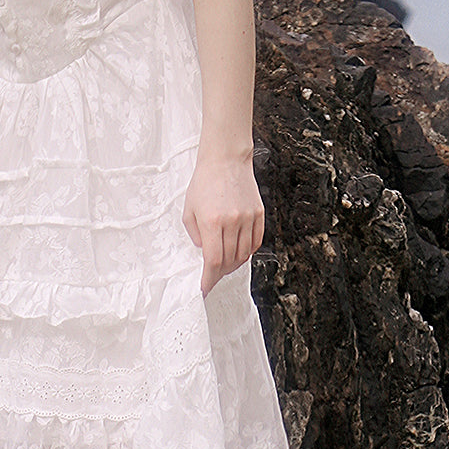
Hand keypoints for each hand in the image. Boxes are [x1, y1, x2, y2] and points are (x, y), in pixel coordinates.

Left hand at [182, 149, 264, 295]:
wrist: (226, 160)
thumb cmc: (204, 183)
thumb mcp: (189, 209)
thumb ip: (194, 234)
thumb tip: (204, 252)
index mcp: (212, 222)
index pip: (213, 261)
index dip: (209, 279)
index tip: (205, 288)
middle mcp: (232, 222)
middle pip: (230, 261)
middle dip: (220, 273)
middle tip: (213, 276)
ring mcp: (248, 218)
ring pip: (244, 254)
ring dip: (234, 264)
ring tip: (225, 264)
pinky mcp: (258, 214)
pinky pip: (255, 242)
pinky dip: (247, 251)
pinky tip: (239, 251)